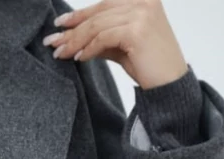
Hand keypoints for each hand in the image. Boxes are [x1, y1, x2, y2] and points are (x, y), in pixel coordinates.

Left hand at [43, 0, 188, 89]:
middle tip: (53, 41)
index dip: (79, 15)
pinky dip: (88, 49)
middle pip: (98, 15)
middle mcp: (142, 1)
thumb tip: (74, 37)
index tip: (59, 24)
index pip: (103, 5)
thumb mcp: (123, 46)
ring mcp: (141, 13)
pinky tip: (78, 58)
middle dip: (72, 30)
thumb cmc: (150, 66)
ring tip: (60, 53)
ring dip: (75, 41)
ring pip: (97, 26)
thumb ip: (103, 37)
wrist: (170, 85)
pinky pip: (103, 38)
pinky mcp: (136, 30)